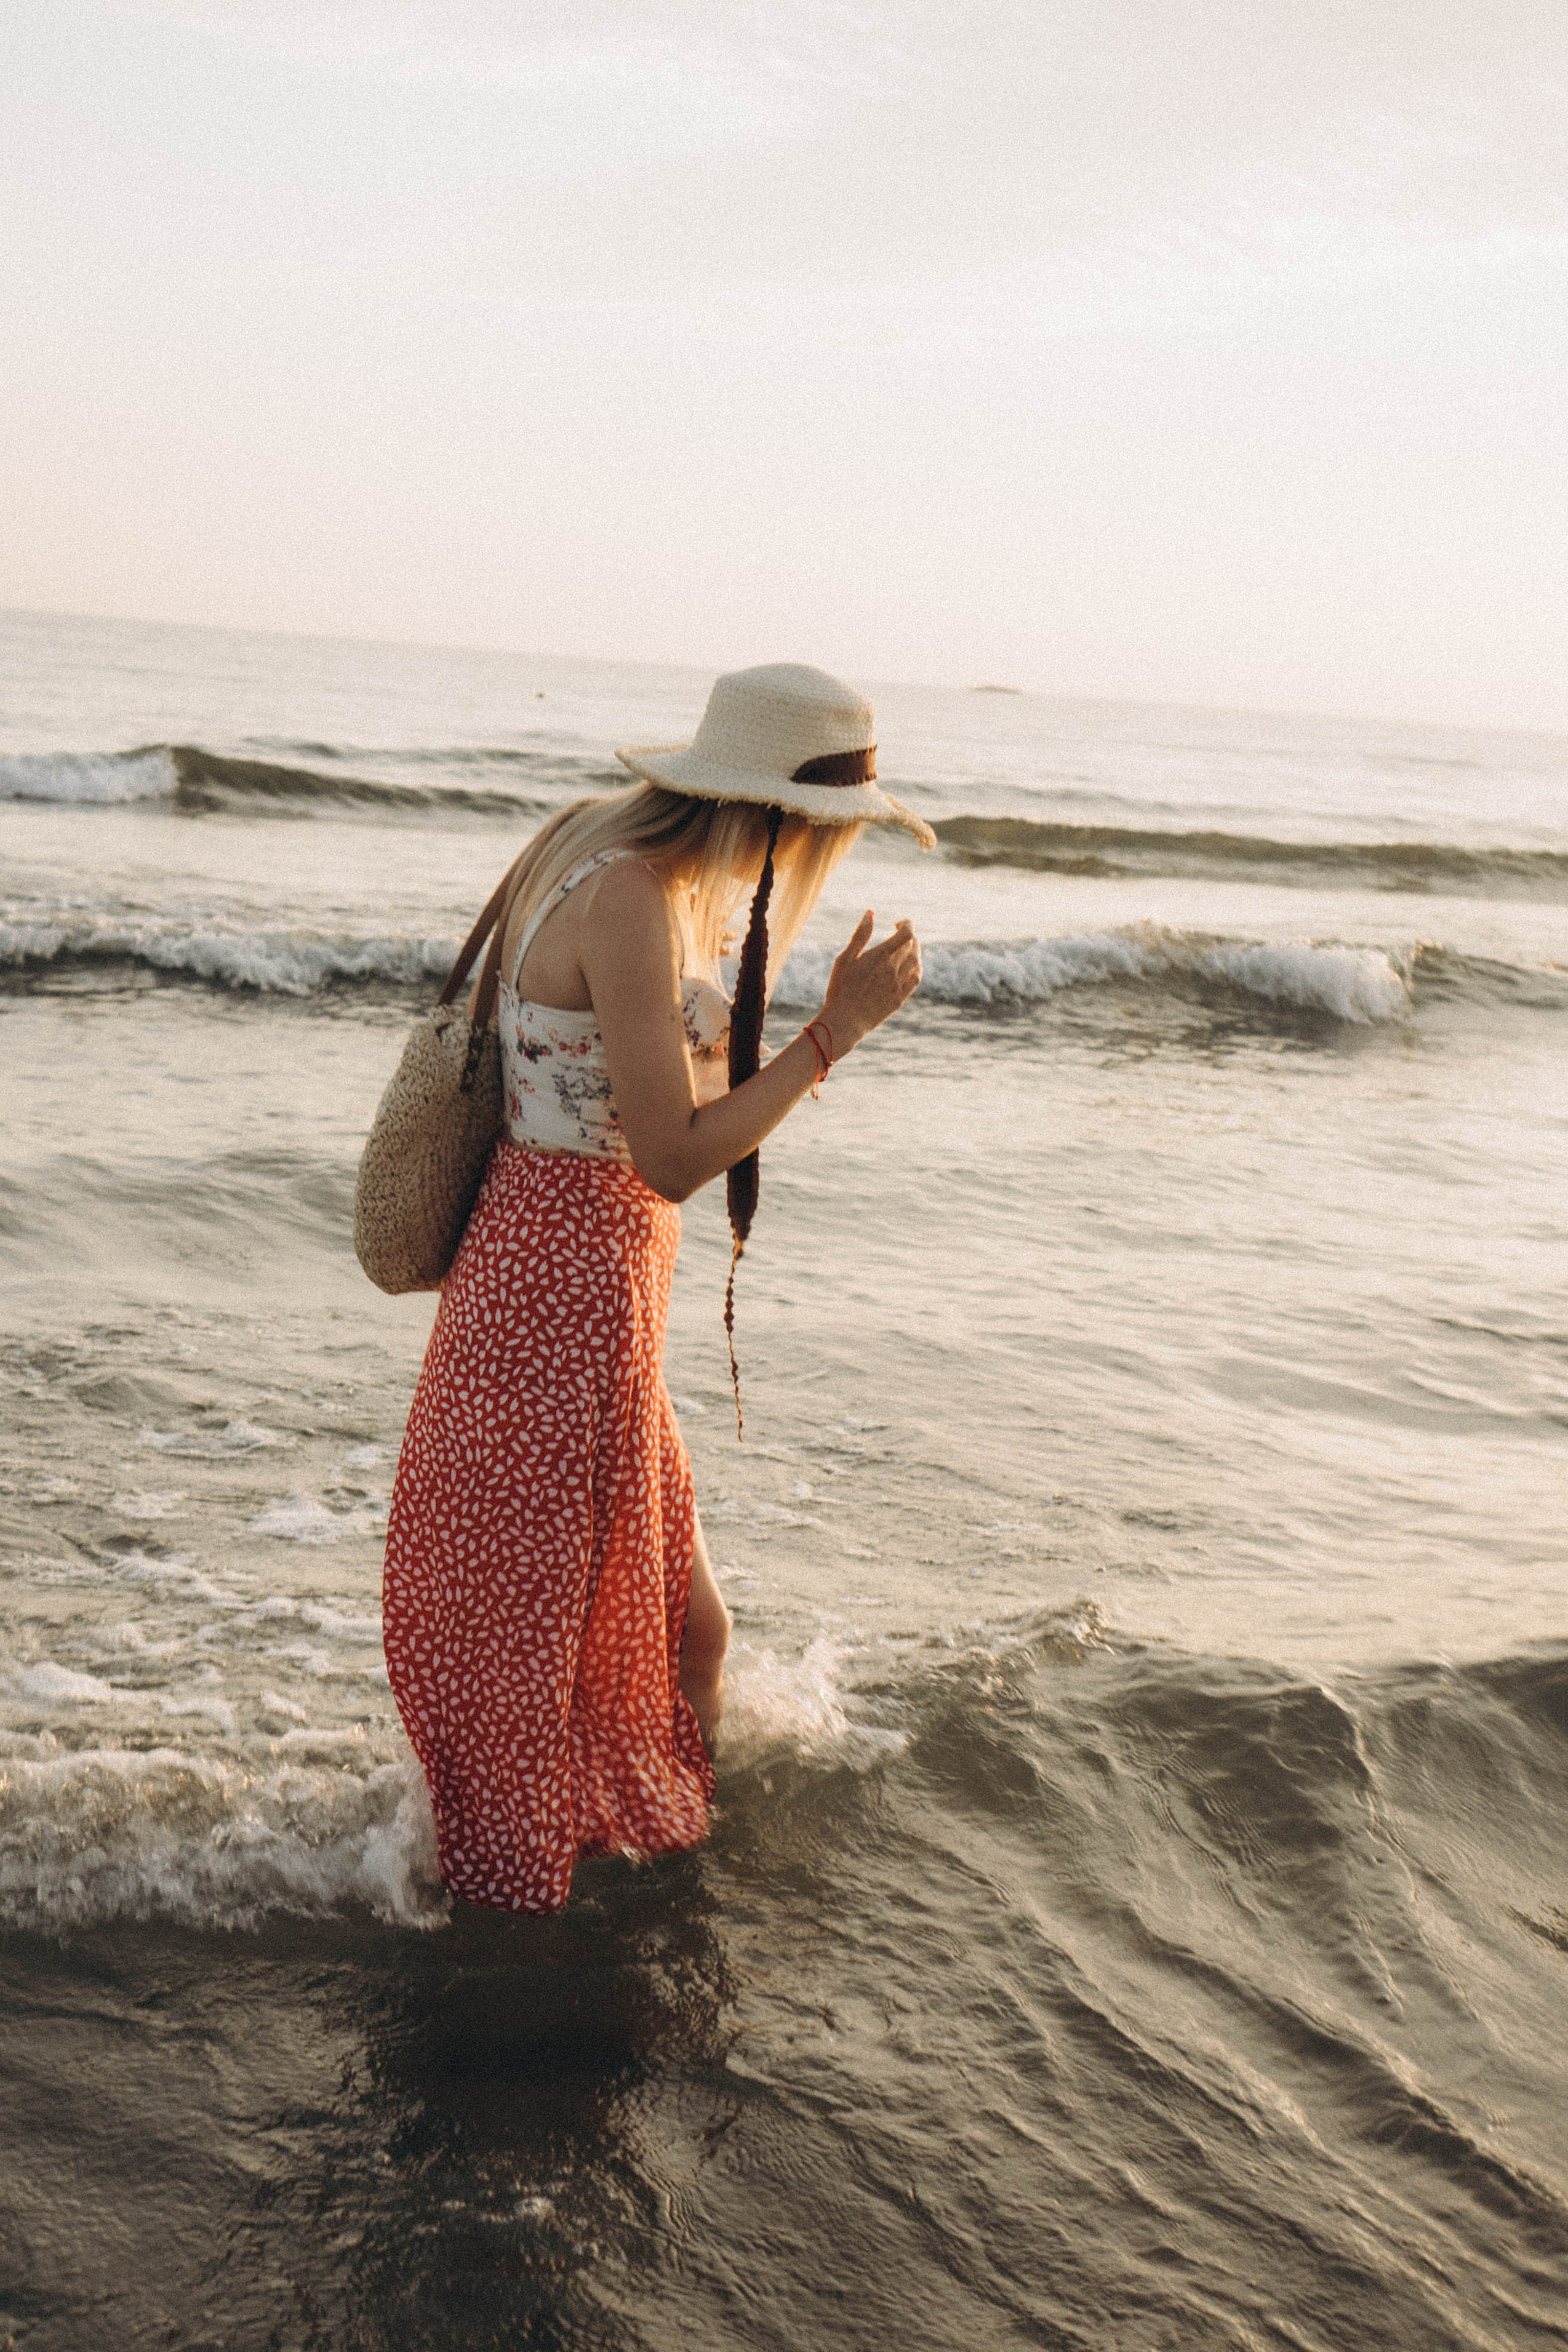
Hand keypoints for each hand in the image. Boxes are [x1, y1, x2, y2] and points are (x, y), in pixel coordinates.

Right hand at [818, 913, 921, 1053]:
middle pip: (912, 946)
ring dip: (915, 950)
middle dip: (908, 936)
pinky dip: (918, 968)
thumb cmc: (840, 988)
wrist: (845, 1020)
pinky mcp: (900, 998)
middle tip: (900, 935)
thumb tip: (870, 913)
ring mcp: (898, 984)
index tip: (898, 924)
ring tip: (907, 948)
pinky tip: (911, 966)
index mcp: (880, 956)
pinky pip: (916, 979)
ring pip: (917, 961)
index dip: (907, 924)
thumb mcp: (845, 958)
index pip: (907, 933)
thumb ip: (860, 935)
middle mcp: (893, 969)